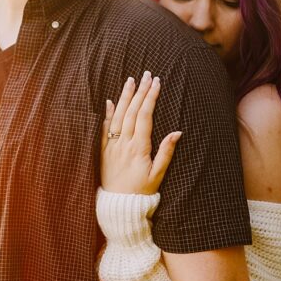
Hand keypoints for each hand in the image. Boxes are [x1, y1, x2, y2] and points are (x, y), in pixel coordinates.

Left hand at [101, 71, 181, 194]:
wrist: (118, 205)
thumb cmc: (141, 192)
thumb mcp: (158, 174)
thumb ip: (166, 152)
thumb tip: (177, 132)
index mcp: (138, 148)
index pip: (145, 116)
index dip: (150, 97)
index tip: (156, 82)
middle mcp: (123, 144)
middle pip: (131, 112)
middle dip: (139, 91)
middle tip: (146, 74)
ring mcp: (111, 146)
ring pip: (117, 116)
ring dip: (124, 97)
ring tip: (130, 80)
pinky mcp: (103, 151)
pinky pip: (104, 129)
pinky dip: (107, 114)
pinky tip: (110, 101)